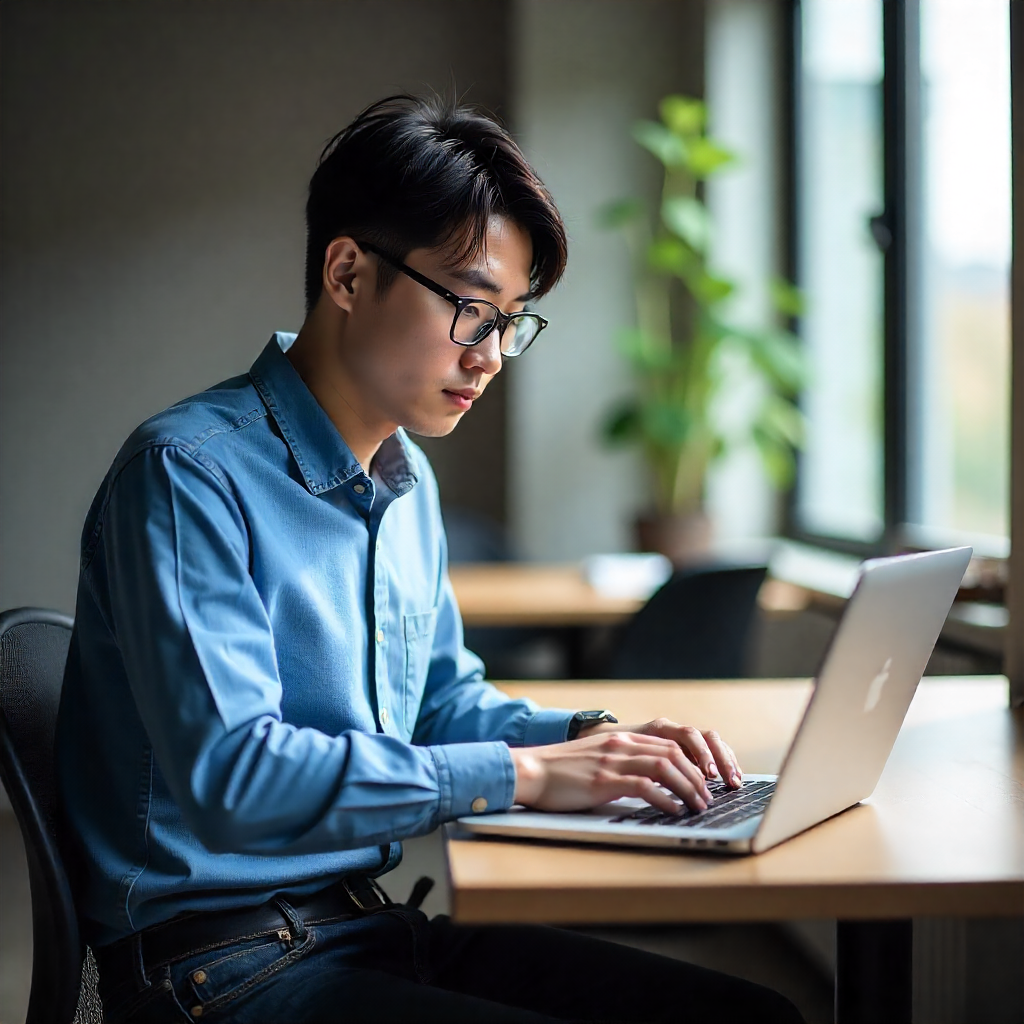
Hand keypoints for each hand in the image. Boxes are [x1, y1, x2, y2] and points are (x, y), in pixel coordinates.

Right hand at [509, 727, 732, 814]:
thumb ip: (621, 764)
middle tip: (707, 797)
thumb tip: (649, 785)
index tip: (703, 782)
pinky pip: (644, 787)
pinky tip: (674, 811)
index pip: (669, 744)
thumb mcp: (596, 760)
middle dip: (697, 776)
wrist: (530, 770)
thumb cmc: (560, 772)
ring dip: (688, 788)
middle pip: (673, 754)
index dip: (692, 763)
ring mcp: (613, 761)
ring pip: (665, 767)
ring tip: (698, 806)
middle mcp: (621, 746)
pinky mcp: (603, 781)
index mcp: (621, 739)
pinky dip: (665, 800)